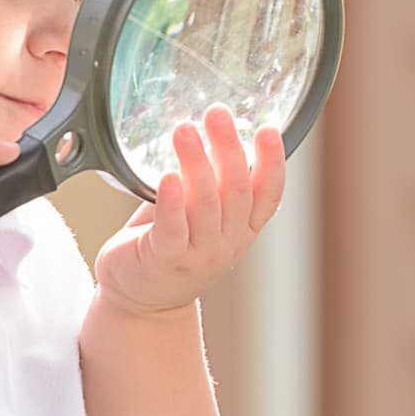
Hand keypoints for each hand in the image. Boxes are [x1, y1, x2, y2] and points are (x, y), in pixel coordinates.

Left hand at [95, 104, 286, 315]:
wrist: (141, 301)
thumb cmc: (169, 245)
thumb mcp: (200, 214)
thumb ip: (210, 183)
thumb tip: (213, 131)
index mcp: (242, 229)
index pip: (268, 195)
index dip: (273, 163)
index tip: (269, 129)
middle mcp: (226, 243)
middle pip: (236, 191)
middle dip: (229, 149)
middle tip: (217, 114)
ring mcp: (198, 255)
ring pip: (205, 205)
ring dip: (197, 164)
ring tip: (185, 131)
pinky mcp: (165, 260)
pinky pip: (171, 229)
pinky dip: (171, 201)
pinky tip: (167, 176)